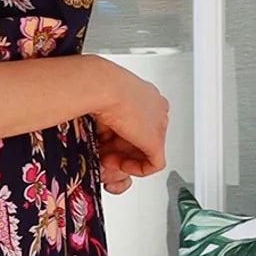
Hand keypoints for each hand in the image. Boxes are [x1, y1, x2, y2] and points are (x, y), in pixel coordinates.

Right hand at [93, 64, 168, 183]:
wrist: (101, 87)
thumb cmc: (97, 89)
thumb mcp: (104, 108)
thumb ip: (110, 124)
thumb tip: (103, 138)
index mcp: (145, 95)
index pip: (137, 123)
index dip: (118, 137)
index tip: (104, 141)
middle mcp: (155, 107)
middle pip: (140, 138)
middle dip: (120, 150)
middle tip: (103, 154)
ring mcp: (159, 123)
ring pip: (145, 151)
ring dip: (123, 159)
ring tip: (105, 158)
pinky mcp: (157, 140)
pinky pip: (153, 164)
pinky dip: (135, 169)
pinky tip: (119, 164)